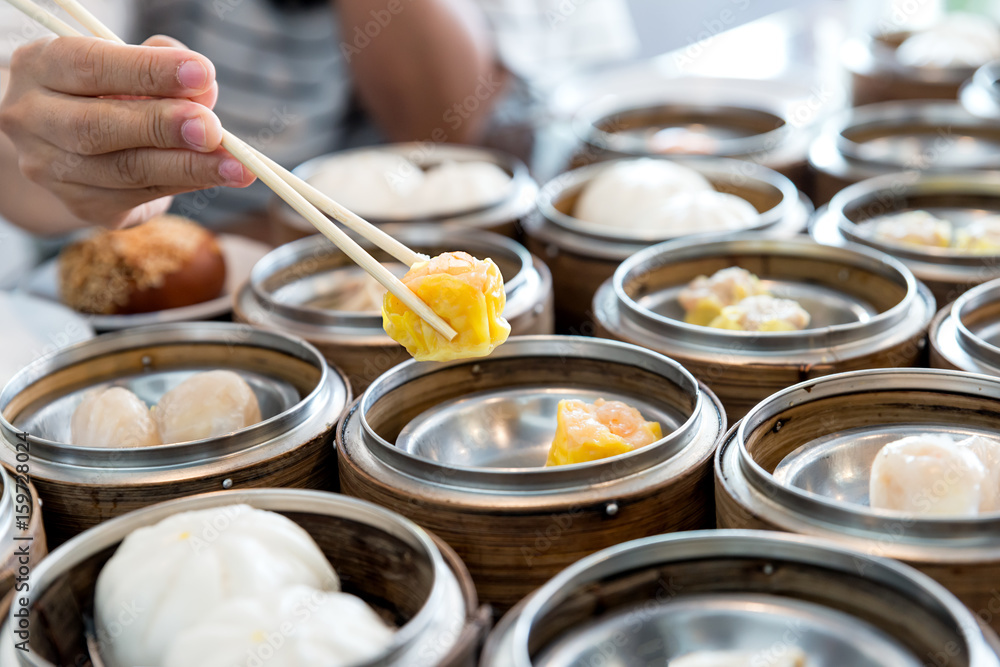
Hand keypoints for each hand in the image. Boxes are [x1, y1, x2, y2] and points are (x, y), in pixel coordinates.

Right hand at [0, 35, 254, 228]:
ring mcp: (52, 170)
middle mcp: (32, 120)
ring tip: (236, 166)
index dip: (148, 70)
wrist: (70, 141)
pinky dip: (184, 185)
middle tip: (213, 130)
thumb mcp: (127, 64)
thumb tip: (204, 89)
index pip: (91, 65)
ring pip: (125, 172)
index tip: (202, 73)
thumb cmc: (106, 90)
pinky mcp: (83, 206)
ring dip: (188, 169)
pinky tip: (215, 177)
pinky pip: (141, 198)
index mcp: (39, 67)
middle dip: (163, 128)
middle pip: (98, 127)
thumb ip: (162, 67)